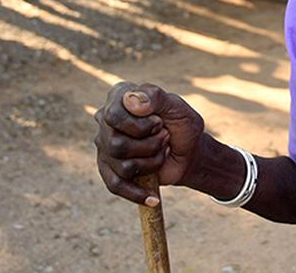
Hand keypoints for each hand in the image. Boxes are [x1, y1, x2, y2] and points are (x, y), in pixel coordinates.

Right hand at [94, 83, 205, 205]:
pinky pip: (115, 186)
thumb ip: (155, 97)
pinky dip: (136, 193)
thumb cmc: (182, 126)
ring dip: (152, 161)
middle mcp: (105, 121)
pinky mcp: (110, 169)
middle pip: (116, 144)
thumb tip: (131, 100)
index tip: (160, 122)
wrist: (190, 152)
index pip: (113, 115)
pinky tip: (152, 198)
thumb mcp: (177, 107)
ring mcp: (105, 146)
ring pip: (122, 165)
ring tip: (162, 152)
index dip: (140, 125)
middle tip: (165, 137)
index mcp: (118, 98)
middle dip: (150, 144)